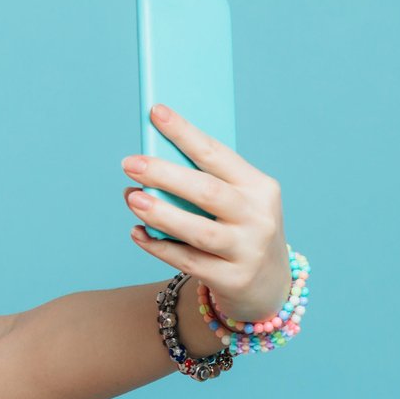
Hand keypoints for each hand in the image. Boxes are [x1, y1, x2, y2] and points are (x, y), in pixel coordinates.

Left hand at [121, 103, 288, 322]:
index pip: (218, 154)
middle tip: (130, 162)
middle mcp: (259, 217)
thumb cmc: (240, 231)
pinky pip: (188, 261)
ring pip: (199, 230)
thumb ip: (201, 186)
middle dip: (165, 174)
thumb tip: (148, 170)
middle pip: (207, 191)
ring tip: (132, 197)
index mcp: (260, 187)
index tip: (155, 112)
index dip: (185, 132)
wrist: (269, 286)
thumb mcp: (236, 204)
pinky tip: (138, 233)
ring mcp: (248, 251)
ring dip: (161, 213)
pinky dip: (159, 246)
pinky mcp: (233, 280)